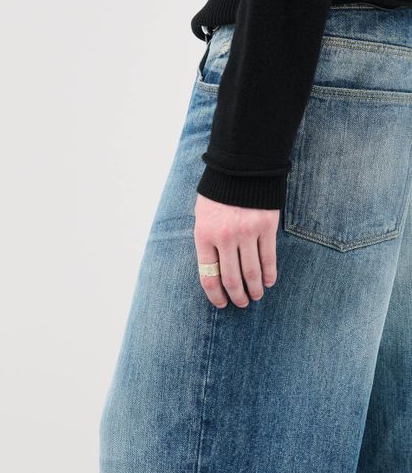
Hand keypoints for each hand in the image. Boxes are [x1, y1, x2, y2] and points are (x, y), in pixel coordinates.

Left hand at [193, 193, 279, 307]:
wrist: (240, 168)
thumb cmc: (217, 194)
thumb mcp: (202, 216)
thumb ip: (206, 242)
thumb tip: (213, 270)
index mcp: (204, 235)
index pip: (208, 275)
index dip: (215, 295)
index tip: (221, 303)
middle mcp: (225, 237)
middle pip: (232, 278)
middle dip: (237, 296)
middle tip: (241, 303)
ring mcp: (247, 232)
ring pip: (252, 271)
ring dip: (255, 288)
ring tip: (256, 296)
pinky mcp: (266, 227)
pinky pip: (269, 257)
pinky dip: (270, 274)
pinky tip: (270, 282)